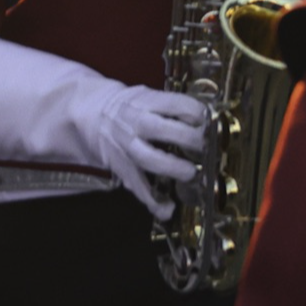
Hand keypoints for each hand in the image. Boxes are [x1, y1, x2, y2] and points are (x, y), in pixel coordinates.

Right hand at [79, 84, 210, 220]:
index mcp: (146, 102)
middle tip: (209, 146)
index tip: (214, 122)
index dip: (198, 113)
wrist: (91, 114)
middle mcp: (135, 123)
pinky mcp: (121, 167)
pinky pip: (136, 186)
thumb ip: (175, 107)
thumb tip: (210, 117)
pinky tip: (167, 209)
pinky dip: (152, 200)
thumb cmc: (132, 106)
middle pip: (161, 130)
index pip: (176, 104)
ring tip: (192, 173)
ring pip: (148, 158)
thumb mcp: (150, 96)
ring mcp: (127, 146)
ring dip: (173, 168)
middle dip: (189, 139)